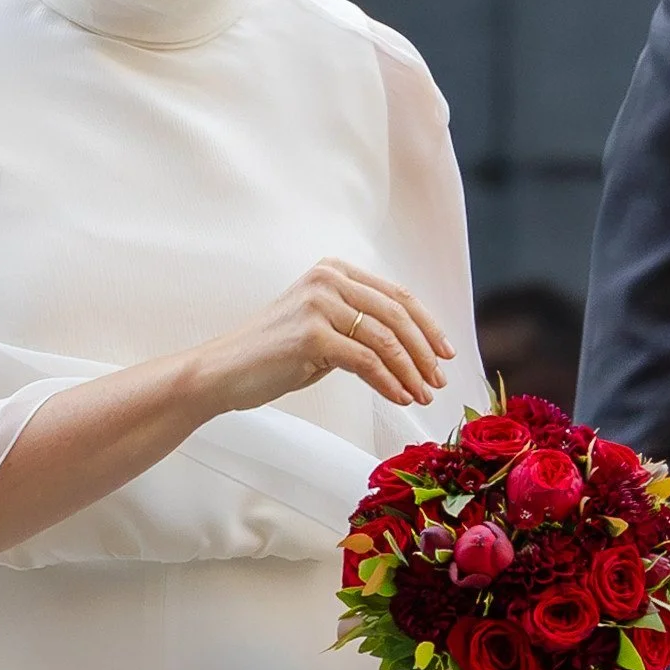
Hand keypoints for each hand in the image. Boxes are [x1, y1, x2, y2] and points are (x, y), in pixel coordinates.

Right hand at [207, 257, 451, 414]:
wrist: (224, 371)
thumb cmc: (273, 355)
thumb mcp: (323, 328)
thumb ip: (359, 324)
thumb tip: (410, 347)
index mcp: (334, 271)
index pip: (396, 295)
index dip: (427, 325)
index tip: (446, 352)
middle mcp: (328, 280)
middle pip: (397, 315)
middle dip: (425, 351)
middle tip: (440, 380)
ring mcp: (320, 305)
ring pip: (386, 340)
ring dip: (411, 372)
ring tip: (423, 395)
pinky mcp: (313, 336)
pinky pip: (367, 362)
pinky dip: (390, 383)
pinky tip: (401, 398)